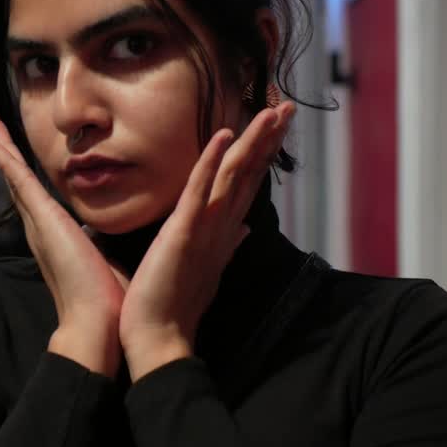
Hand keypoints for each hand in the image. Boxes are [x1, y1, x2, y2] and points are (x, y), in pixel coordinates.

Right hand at [0, 116, 126, 376]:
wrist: (98, 325)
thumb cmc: (108, 302)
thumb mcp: (107, 262)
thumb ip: (104, 246)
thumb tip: (112, 239)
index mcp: (56, 240)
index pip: (37, 201)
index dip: (25, 177)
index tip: (17, 156)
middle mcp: (42, 232)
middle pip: (19, 186)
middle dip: (6, 157)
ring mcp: (40, 226)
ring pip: (16, 179)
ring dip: (3, 151)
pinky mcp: (44, 222)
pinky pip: (21, 183)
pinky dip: (6, 161)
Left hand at [119, 101, 295, 380]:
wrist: (158, 337)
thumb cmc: (173, 304)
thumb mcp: (205, 267)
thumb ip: (227, 243)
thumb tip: (246, 228)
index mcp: (223, 231)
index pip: (248, 184)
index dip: (263, 153)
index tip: (276, 126)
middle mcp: (222, 226)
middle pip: (251, 173)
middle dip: (269, 140)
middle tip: (288, 108)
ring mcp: (206, 227)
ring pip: (235, 175)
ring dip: (254, 141)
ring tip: (271, 112)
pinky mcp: (185, 231)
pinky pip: (200, 190)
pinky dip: (213, 161)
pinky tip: (225, 134)